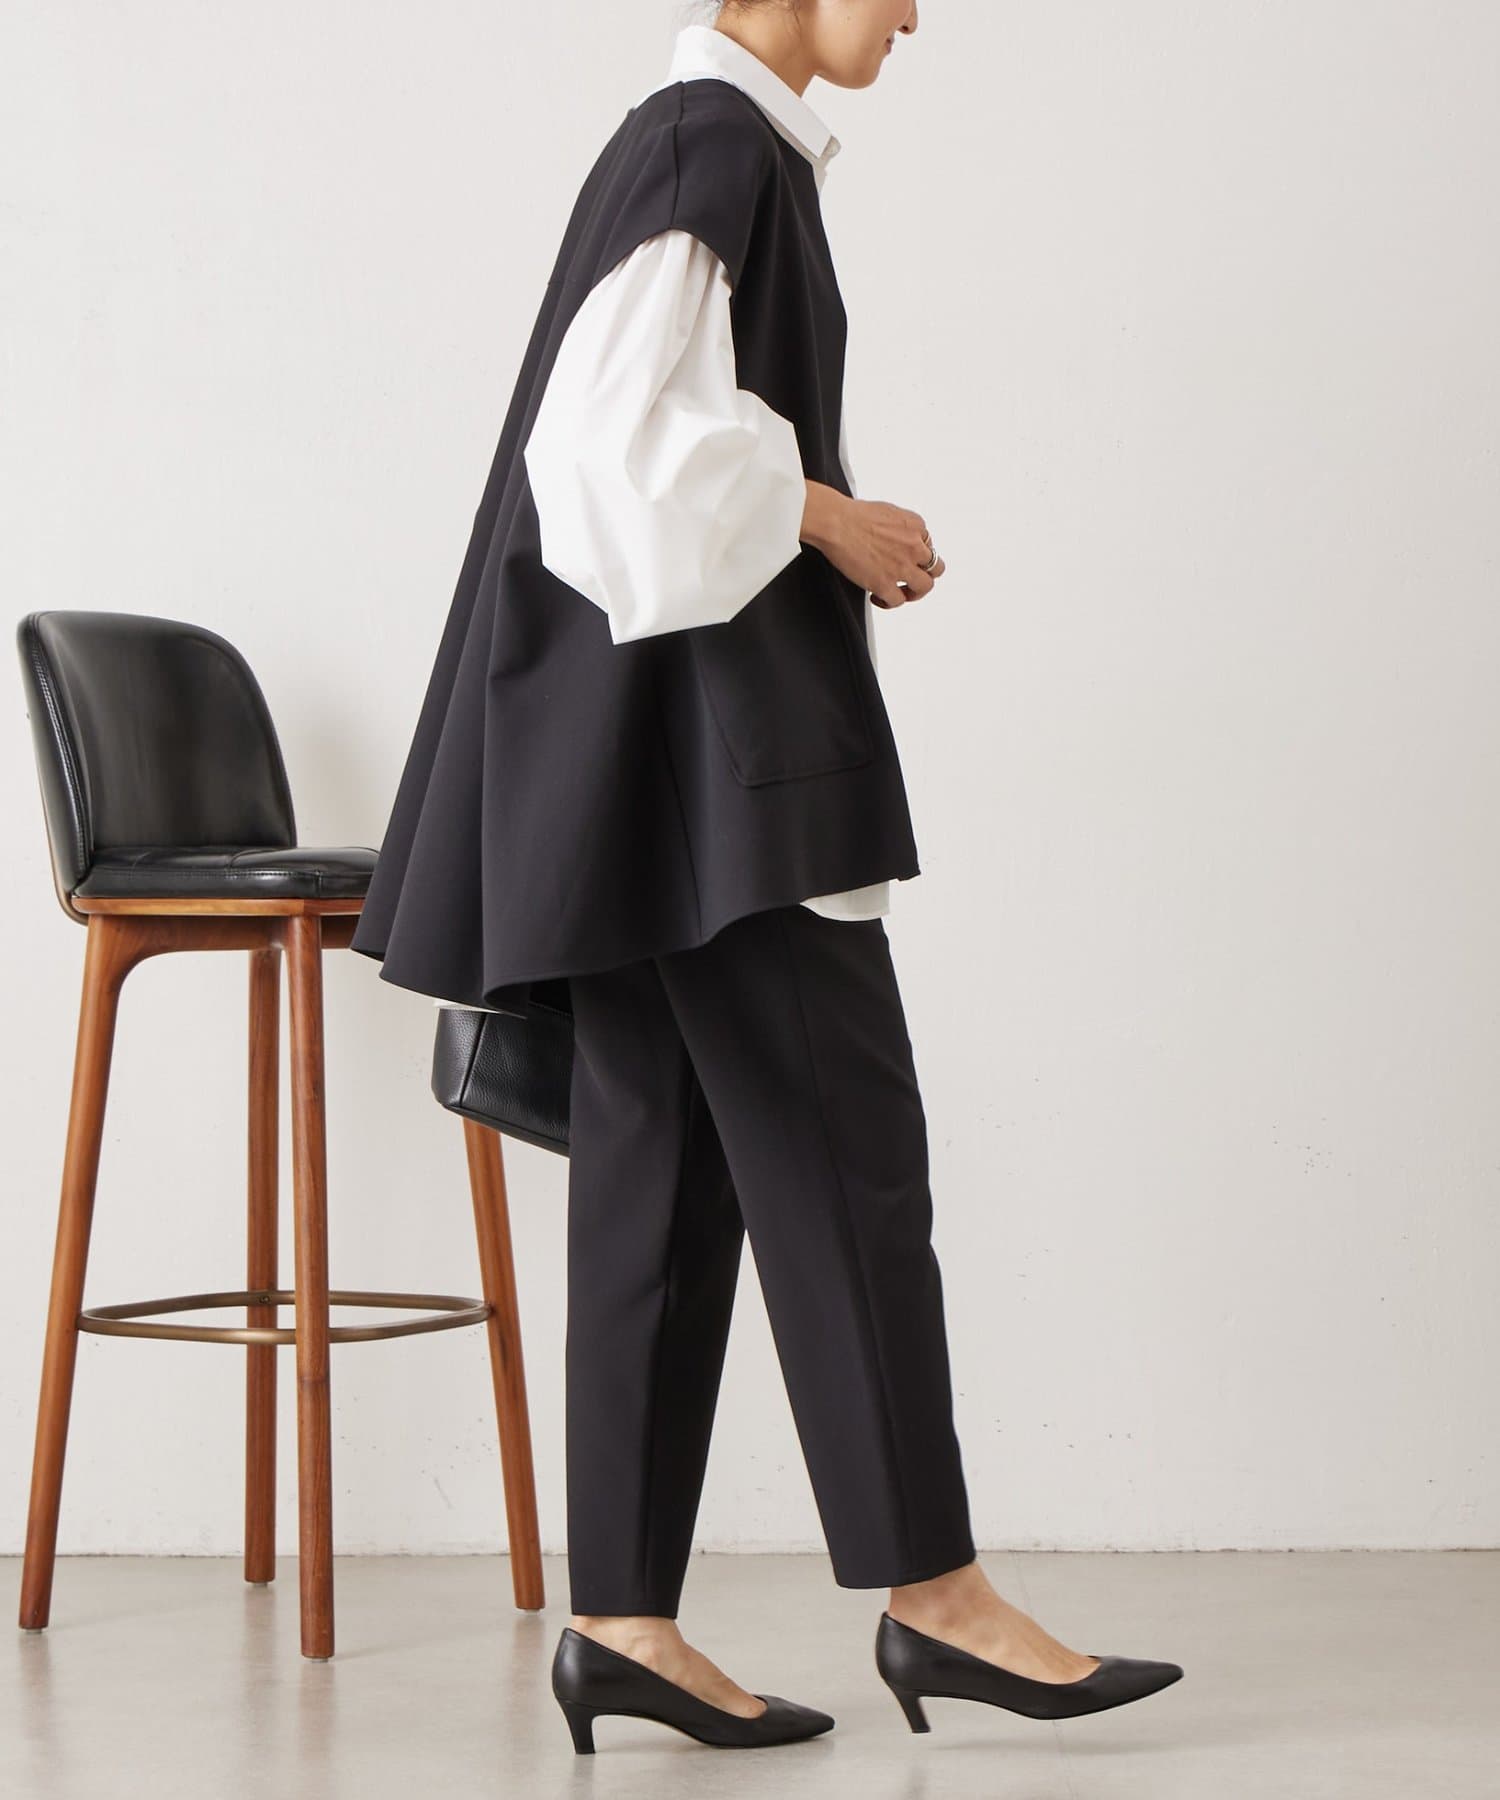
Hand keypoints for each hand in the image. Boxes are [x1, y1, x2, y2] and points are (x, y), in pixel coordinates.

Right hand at [800, 481, 945, 608]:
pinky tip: (877, 597)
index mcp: (915, 526)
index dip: (917, 554)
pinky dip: (888, 602)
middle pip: (935, 568)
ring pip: (924, 587)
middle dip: (925, 575)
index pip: (928, 545)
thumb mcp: (888, 511)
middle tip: (913, 579)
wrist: (837, 524)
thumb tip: (896, 536)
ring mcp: (901, 567)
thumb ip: (900, 525)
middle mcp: (913, 546)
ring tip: (901, 593)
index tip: (906, 559)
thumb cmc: (853, 515)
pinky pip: (897, 601)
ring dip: (914, 592)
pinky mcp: (885, 584)